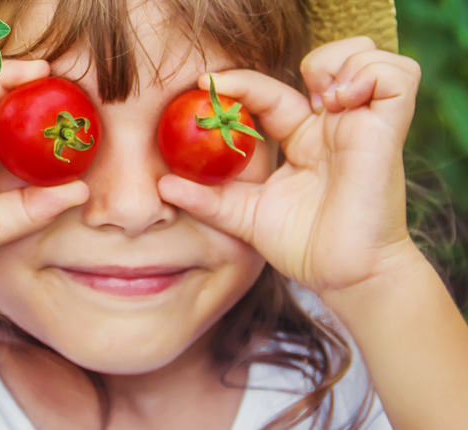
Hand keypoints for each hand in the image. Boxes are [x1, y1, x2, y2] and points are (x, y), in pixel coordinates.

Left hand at [158, 37, 422, 292]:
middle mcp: (333, 127)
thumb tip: (163, 185)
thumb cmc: (301, 248)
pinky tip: (340, 102)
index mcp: (302, 140)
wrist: (342, 277)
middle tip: (271, 88)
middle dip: (303, 63)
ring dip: (339, 61)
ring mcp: (363, 125)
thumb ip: (207, 199)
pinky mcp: (388, 128)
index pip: (271, 94)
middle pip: (327, 63)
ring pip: (365, 56)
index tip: (204, 84)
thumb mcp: (245, 217)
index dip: (241, 84)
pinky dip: (368, 74)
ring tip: (321, 94)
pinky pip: (396, 76)